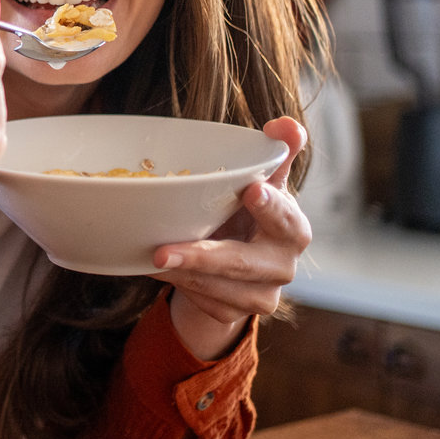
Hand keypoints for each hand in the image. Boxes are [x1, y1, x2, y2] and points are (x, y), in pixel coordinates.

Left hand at [151, 117, 311, 358]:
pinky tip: (151, 267)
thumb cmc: (249, 212)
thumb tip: (286, 124)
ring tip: (147, 255)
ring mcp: (259, 296)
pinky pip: (199, 300)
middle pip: (242, 264)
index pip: (287, 220)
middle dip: (203, 258)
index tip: (250, 189)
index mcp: (292, 230)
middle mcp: (281, 267)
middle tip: (162, 252)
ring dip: (180, 272)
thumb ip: (276, 152)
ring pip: (215, 287)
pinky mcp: (231, 313)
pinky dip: (175, 283)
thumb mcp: (263, 181)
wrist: (237, 263)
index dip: (271, 207)